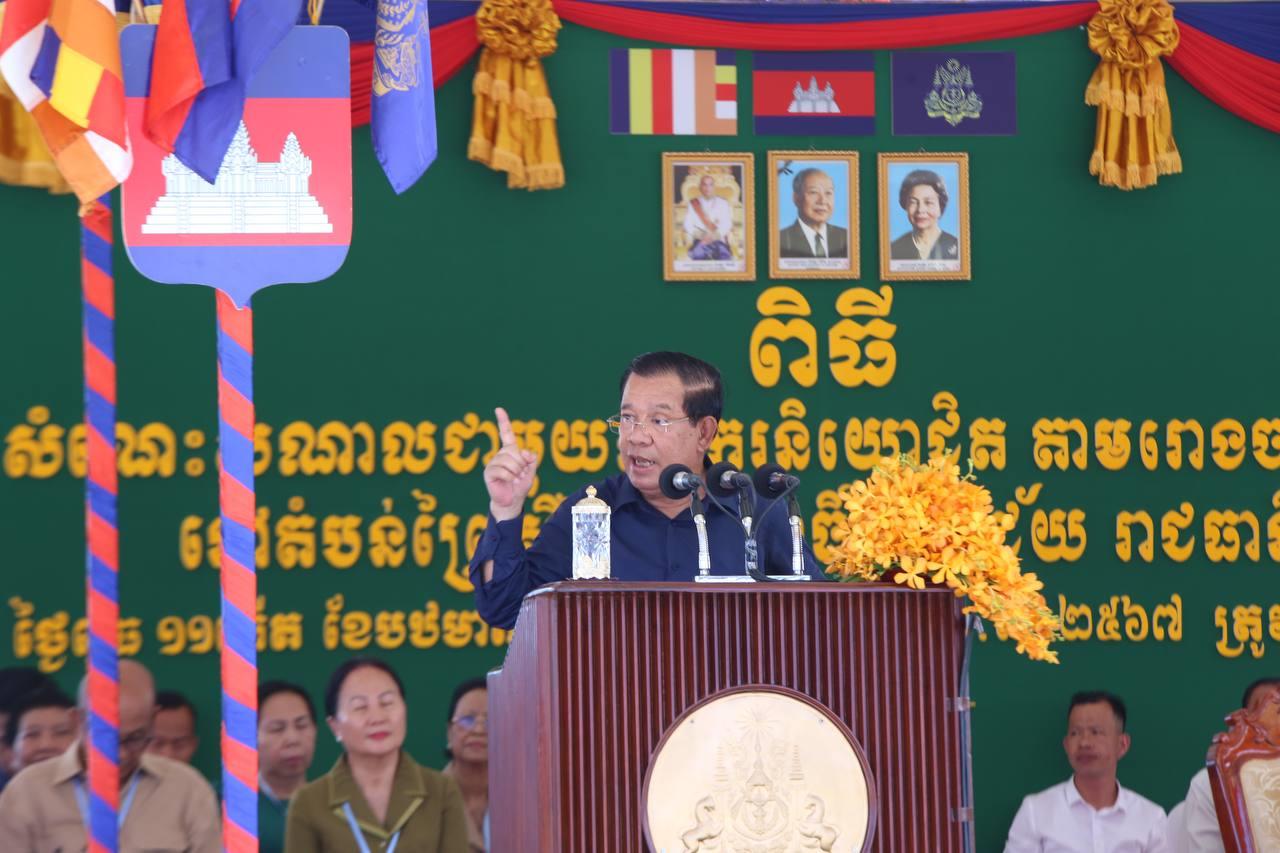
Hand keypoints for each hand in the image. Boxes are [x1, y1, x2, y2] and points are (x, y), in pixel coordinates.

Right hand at [483, 407, 537, 521]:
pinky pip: (503, 471)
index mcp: (510, 451)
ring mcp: (493, 463)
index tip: (498, 409)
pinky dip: (510, 477)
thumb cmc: (520, 485)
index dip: (503, 421)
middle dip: (522, 464)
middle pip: (514, 451)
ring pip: (509, 461)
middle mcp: (500, 454)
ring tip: (515, 479)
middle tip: (520, 474)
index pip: (506, 433)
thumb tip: (525, 452)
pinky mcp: (488, 472)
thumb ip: (531, 459)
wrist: (512, 501)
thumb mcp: (531, 471)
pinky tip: (509, 482)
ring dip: (516, 472)